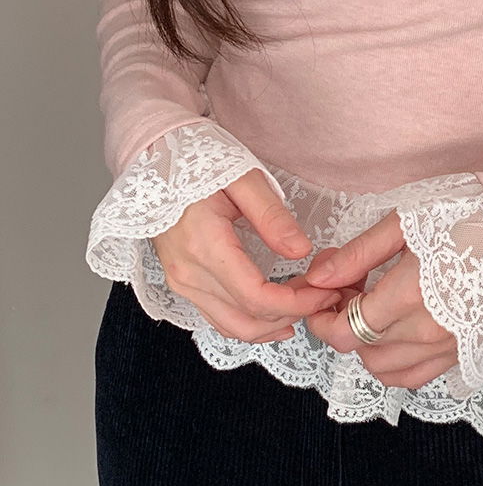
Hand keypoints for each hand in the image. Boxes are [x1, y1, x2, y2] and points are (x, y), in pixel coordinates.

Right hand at [152, 167, 342, 341]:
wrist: (155, 159)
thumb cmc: (198, 161)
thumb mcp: (243, 179)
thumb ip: (272, 217)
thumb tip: (301, 251)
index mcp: (205, 246)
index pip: (257, 297)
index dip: (297, 303)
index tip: (324, 291)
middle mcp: (188, 273)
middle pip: (247, 319)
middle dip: (291, 315)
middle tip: (322, 298)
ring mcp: (181, 281)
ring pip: (231, 326)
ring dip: (271, 324)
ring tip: (305, 306)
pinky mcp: (181, 282)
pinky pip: (217, 317)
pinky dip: (250, 322)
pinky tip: (275, 315)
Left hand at [303, 210, 459, 389]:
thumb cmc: (468, 216)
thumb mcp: (404, 224)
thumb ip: (357, 254)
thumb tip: (317, 278)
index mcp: (410, 295)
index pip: (345, 331)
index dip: (321, 317)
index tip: (321, 294)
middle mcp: (428, 332)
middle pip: (360, 351)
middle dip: (342, 323)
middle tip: (350, 288)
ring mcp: (448, 349)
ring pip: (383, 369)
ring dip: (366, 343)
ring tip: (374, 307)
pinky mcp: (463, 355)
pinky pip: (413, 376)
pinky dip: (393, 361)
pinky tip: (395, 329)